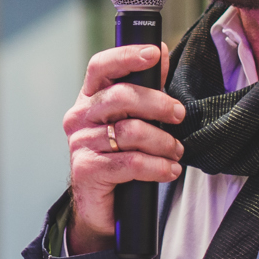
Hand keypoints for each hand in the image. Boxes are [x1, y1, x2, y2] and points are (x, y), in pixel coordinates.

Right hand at [64, 45, 185, 251]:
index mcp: (89, 98)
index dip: (126, 56)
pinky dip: (157, 166)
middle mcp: (79, 117)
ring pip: (130, 132)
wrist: (101, 206)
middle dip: (158, 104)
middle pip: (120, 97)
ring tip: (176, 152)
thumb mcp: (132, 120)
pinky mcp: (86, 170)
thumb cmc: (120, 157)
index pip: (100, 67)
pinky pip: (130, 163)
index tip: (153, 54)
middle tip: (179, 115)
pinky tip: (169, 170)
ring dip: (162, 142)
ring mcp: (80, 143)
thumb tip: (160, 52)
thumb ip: (145, 88)